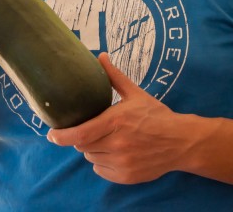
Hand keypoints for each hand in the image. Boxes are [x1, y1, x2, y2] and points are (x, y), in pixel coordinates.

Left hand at [47, 53, 184, 183]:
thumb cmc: (156, 116)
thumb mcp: (135, 94)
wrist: (181, 142)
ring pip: (92, 158)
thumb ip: (114, 77)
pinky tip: (116, 153)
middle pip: (83, 145)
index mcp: (117, 121)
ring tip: (109, 140)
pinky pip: (101, 170)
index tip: (51, 134)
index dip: (61, 136)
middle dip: (83, 138)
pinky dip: (103, 163)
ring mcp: (123, 162)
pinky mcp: (127, 176)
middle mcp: (118, 144)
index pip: (81, 133)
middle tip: (95, 129)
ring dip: (94, 149)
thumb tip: (100, 55)